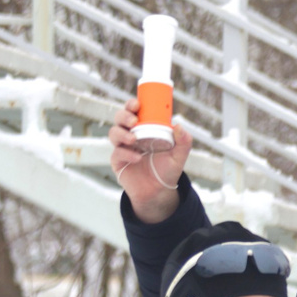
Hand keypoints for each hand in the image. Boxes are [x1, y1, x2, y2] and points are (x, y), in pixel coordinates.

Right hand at [108, 97, 191, 224]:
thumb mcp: (178, 157)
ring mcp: (123, 148)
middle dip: (123, 116)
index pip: (135, 112)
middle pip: (120, 119)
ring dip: (122, 134)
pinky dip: (126, 154)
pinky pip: (117, 153)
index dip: (132, 105)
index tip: (137, 104)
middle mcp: (131, 136)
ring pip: (114, 133)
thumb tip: (179, 126)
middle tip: (133, 121)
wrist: (159, 192)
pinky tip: (137, 158)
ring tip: (133, 139)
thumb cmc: (167, 171)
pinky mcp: (118, 161)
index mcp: (144, 130)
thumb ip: (183, 143)